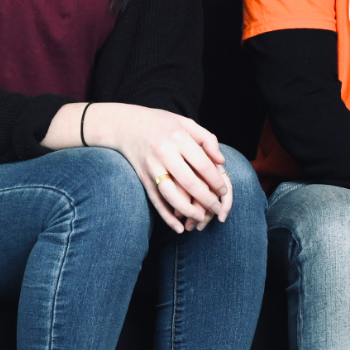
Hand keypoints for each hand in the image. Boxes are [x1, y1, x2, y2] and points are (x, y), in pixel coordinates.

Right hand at [82, 103, 232, 233]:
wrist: (125, 124)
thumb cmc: (161, 123)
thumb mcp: (185, 122)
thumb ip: (207, 139)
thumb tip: (221, 161)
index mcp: (178, 137)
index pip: (202, 164)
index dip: (215, 180)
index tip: (223, 191)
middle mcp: (164, 152)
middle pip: (189, 182)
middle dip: (206, 199)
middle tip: (217, 209)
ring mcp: (151, 166)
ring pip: (171, 194)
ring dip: (188, 210)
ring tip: (201, 219)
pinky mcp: (143, 177)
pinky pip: (155, 200)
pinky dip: (166, 216)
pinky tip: (178, 227)